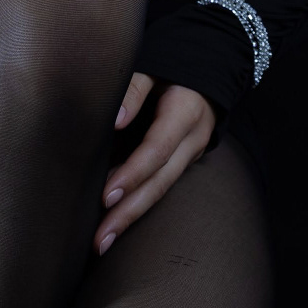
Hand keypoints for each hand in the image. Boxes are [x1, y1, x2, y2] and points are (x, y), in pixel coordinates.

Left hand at [94, 71, 216, 254]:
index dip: (133, 173)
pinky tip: (115, 221)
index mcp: (185, 114)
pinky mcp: (182, 161)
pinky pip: (160, 186)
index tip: (106, 196)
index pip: (157, 150)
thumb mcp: (156, 65)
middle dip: (129, 213)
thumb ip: (134, 88)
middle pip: (160, 183)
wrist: (207, 68)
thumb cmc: (173, 64)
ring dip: (131, 217)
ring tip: (102, 242)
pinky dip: (137, 204)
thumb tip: (115, 120)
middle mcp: (192, 141)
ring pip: (162, 191)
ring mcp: (190, 155)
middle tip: (100, 240)